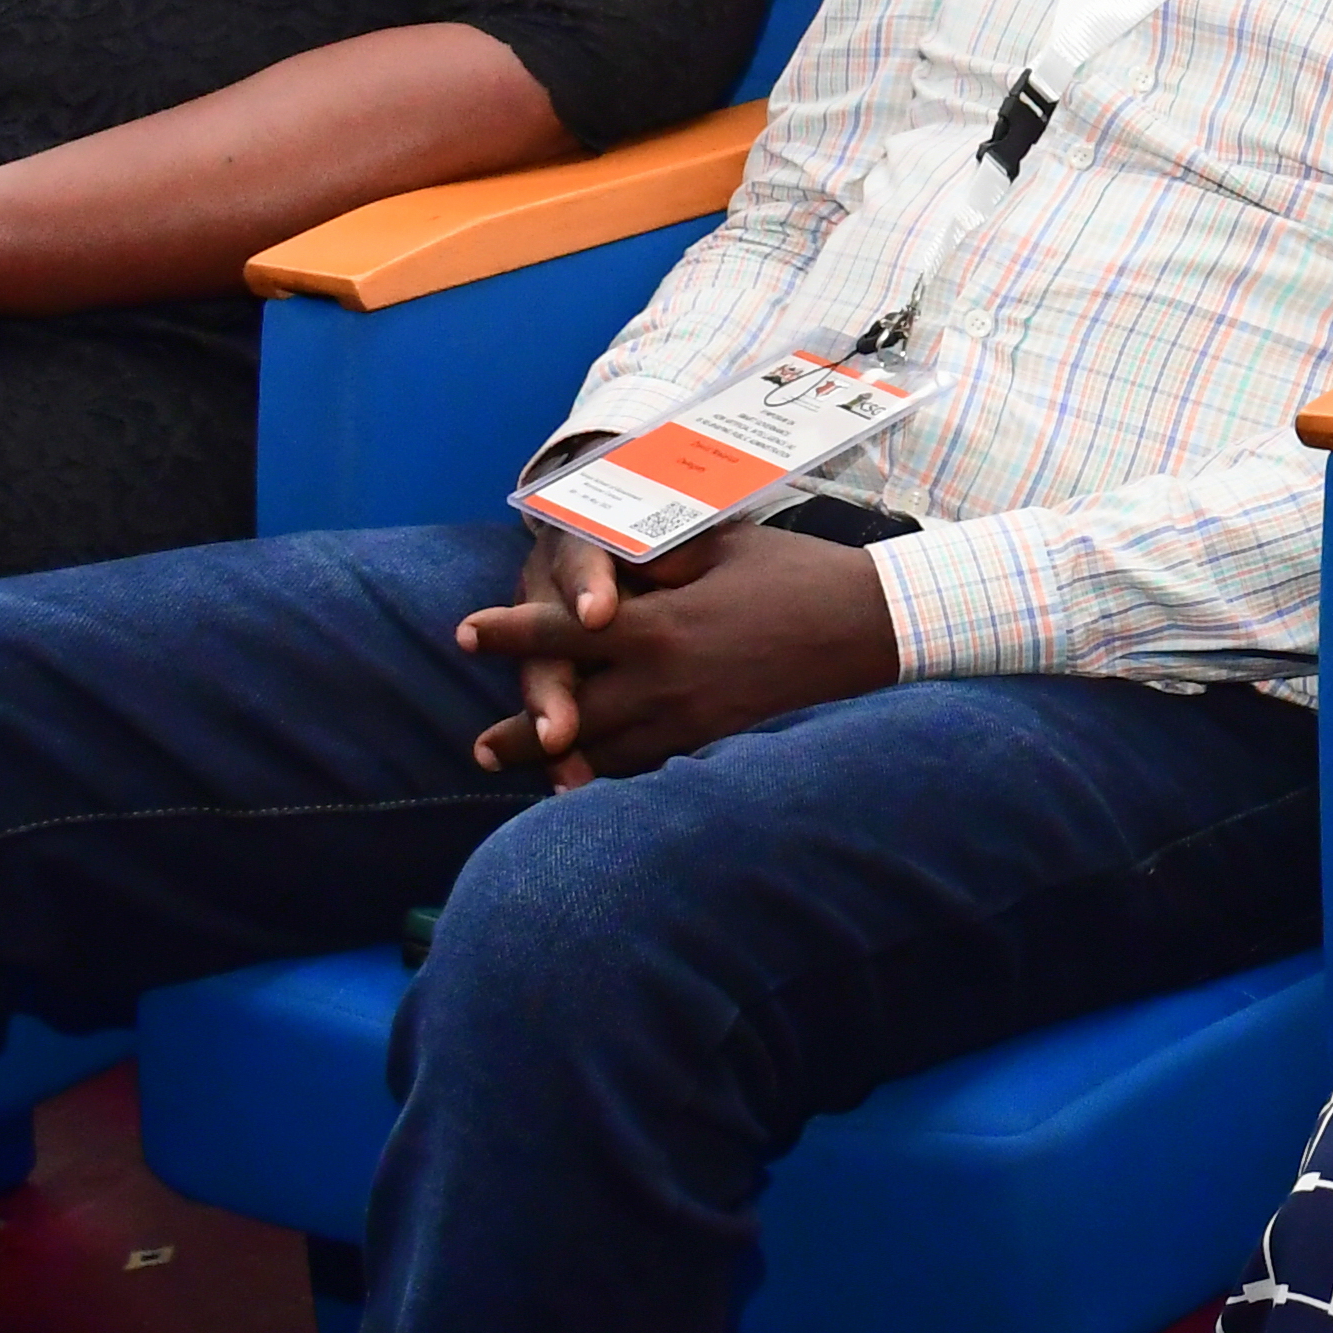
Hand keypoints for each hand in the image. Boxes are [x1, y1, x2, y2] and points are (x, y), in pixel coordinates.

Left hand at [452, 520, 898, 784]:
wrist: (868, 627)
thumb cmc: (795, 574)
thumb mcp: (720, 547)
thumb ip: (656, 560)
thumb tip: (609, 567)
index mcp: (658, 624)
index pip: (559, 633)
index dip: (506, 633)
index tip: (464, 633)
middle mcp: (663, 682)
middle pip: (568, 717)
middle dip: (518, 734)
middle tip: (479, 747)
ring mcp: (691, 722)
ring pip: (606, 756)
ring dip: (560, 767)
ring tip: (530, 775)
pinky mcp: (718, 743)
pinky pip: (653, 770)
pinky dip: (617, 779)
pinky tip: (598, 785)